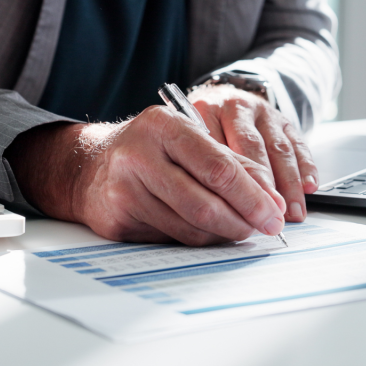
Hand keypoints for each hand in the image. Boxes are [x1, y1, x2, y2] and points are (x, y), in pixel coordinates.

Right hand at [7, 106, 287, 245]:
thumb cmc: (150, 150)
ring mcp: (125, 189)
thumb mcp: (188, 139)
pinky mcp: (118, 219)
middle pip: (206, 202)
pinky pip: (171, 239)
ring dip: (223, 234)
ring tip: (239, 229)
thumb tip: (272, 200)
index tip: (275, 213)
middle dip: (243, 221)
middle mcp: (140, 154)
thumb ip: (231, 163)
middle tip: (265, 229)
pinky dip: (197, 239)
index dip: (254, 196)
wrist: (89, 167)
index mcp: (164, 126)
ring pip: (190, 226)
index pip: (219, 167)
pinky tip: (207, 231)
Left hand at [187, 84, 318, 222]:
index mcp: (207, 112)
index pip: (219, 148)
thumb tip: (214, 206)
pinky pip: (299, 143)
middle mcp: (237, 109)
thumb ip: (200, 164)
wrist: (224, 99)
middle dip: (264, 184)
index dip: (230, 181)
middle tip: (270, 213)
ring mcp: (264, 113)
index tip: (237, 210)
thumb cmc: (202, 130)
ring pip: (279, 148)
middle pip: (252, 147)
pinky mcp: (285, 120)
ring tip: (292, 212)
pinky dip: (307, 167)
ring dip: (289, 183)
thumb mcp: (190, 140)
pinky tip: (310, 188)